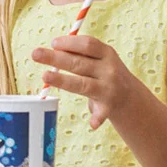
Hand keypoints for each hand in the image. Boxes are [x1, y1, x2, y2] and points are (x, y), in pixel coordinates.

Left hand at [33, 35, 147, 128]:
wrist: (131, 98)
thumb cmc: (106, 74)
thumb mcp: (100, 59)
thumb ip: (81, 55)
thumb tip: (54, 48)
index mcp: (107, 54)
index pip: (88, 45)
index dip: (70, 43)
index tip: (53, 43)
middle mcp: (109, 70)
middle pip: (79, 63)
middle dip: (56, 58)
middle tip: (35, 54)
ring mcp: (109, 89)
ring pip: (83, 84)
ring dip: (64, 80)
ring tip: (45, 76)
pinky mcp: (109, 107)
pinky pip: (101, 113)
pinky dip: (97, 118)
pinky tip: (92, 124)